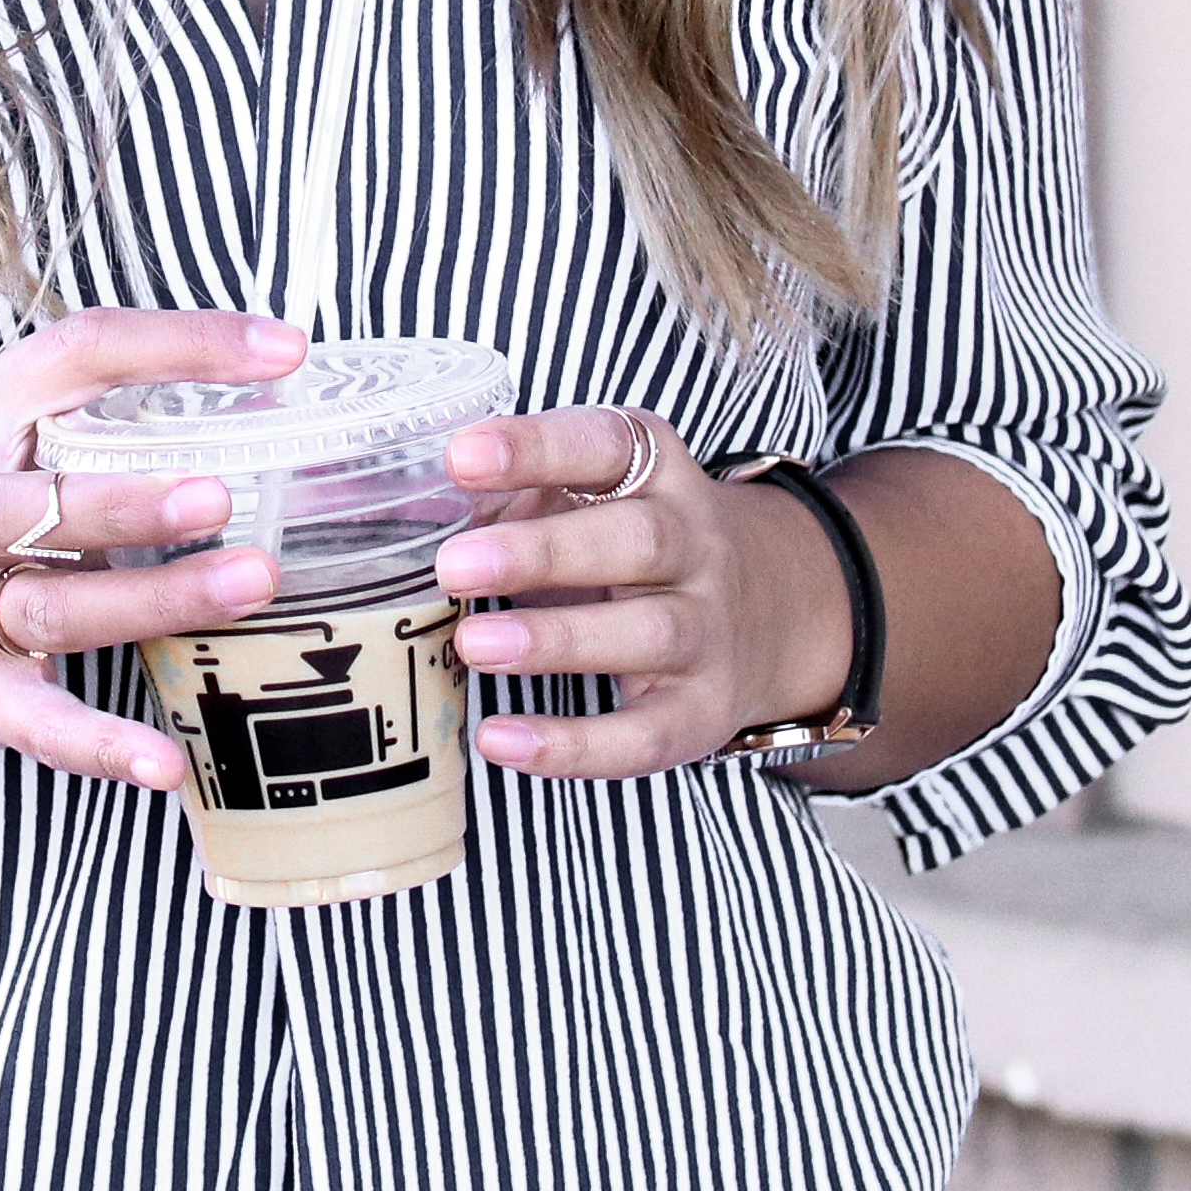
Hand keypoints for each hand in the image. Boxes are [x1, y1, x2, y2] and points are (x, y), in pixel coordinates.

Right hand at [0, 309, 307, 796]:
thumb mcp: (1, 438)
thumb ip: (101, 413)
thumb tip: (270, 397)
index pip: (79, 354)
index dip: (182, 344)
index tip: (282, 351)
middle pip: (38, 506)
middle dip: (129, 503)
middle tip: (220, 494)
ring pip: (57, 609)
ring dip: (156, 600)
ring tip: (249, 583)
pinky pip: (43, 726)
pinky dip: (103, 747)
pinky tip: (167, 763)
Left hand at [431, 409, 859, 780]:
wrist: (774, 612)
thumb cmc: (639, 546)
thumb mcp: (600, 497)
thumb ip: (521, 496)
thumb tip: (417, 513)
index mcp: (660, 476)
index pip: (604, 445)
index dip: (536, 448)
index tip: (461, 458)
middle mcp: (696, 546)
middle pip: (636, 542)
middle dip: (544, 553)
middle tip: (455, 565)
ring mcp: (706, 631)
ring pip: (646, 633)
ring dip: (557, 640)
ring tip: (474, 644)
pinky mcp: (700, 712)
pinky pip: (643, 735)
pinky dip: (572, 745)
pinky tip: (500, 739)